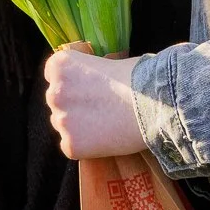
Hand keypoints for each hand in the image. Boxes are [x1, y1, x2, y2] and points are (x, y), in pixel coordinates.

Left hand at [43, 43, 146, 158]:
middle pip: (57, 101)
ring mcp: (61, 120)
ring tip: (107, 126)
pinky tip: (107, 140)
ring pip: (63, 125)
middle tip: (101, 111)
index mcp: (59, 65)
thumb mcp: (108, 61)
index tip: (89, 89)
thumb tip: (93, 79)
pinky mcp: (71, 145)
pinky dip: (86, 147)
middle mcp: (54, 91)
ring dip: (78, 127)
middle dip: (74, 106)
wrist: (155, 105)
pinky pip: (72, 147)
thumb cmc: (140, 78)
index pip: (54, 76)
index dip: (74, 84)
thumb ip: (90, 71)